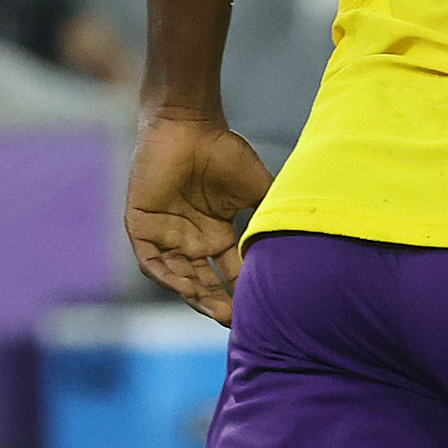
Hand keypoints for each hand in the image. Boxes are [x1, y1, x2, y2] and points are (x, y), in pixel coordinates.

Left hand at [122, 108, 270, 324]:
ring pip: (178, 276)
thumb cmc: (223, 152)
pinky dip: (167, 276)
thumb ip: (272, 215)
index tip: (259, 309)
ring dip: (196, 295)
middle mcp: (190, 240)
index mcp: (216, 234)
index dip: (242, 291)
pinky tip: (186, 288)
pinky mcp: (142, 227)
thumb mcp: (257, 190)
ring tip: (218, 310)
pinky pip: (151, 261)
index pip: (229, 272)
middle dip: (219, 302)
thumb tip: (305, 239)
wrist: (189, 125)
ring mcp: (166, 235)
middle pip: (204, 281)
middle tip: (237, 321)